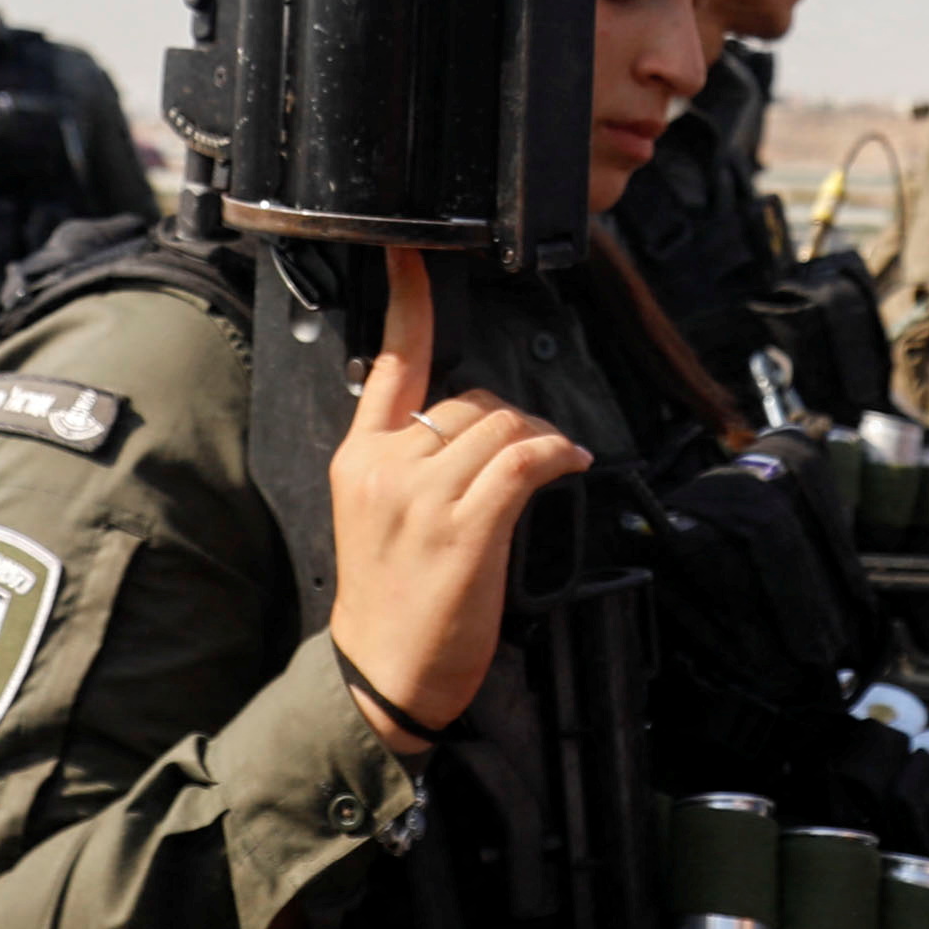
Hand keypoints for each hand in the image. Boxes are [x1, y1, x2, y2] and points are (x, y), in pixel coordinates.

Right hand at [325, 250, 590, 749]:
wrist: (382, 676)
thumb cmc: (391, 597)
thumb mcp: (376, 512)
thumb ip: (406, 456)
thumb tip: (467, 418)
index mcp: (359, 454)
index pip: (388, 360)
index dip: (407, 299)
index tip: (412, 251)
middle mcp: (385, 465)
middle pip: (470, 396)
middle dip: (509, 419)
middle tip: (524, 458)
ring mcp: (422, 497)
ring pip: (502, 424)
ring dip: (537, 439)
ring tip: (544, 469)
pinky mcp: (463, 531)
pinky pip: (524, 461)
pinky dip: (555, 455)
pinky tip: (569, 464)